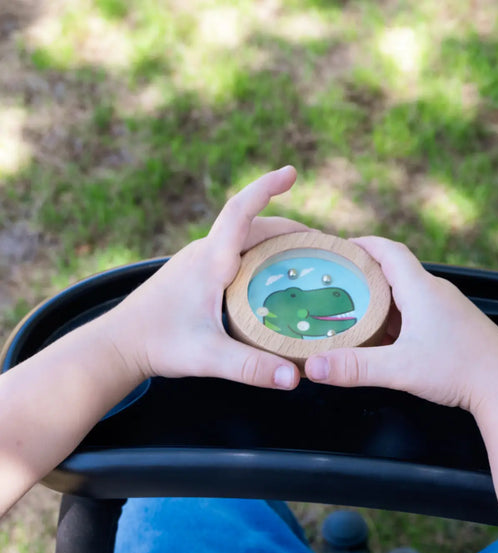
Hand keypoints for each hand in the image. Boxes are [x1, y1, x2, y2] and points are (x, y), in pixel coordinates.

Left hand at [103, 166, 304, 389]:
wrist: (119, 344)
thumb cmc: (159, 344)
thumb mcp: (208, 356)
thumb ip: (250, 366)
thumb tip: (294, 377)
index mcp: (210, 260)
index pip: (240, 211)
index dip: (266, 187)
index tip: (291, 172)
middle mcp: (204, 253)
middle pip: (251, 225)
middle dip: (288, 228)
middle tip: (320, 244)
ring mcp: (197, 262)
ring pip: (242, 239)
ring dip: (273, 240)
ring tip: (303, 259)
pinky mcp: (195, 274)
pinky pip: (233, 253)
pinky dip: (259, 255)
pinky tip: (269, 277)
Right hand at [304, 236, 497, 412]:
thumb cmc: (460, 370)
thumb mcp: (399, 368)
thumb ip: (354, 367)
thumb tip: (313, 367)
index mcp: (421, 289)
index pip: (389, 250)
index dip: (363, 244)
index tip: (340, 246)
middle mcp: (435, 292)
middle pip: (395, 270)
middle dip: (364, 272)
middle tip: (337, 281)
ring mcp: (447, 309)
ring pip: (406, 293)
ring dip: (380, 297)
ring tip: (352, 308)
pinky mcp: (453, 326)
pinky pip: (418, 311)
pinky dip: (396, 316)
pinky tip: (384, 336)